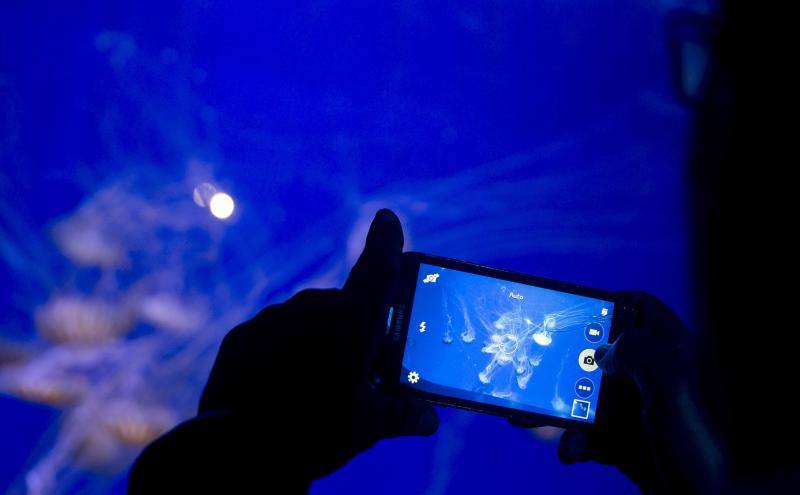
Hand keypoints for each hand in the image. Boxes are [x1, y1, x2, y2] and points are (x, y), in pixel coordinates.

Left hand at [198, 209, 437, 478]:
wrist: (239, 452)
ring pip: (305, 322)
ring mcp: (274, 319)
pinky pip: (272, 336)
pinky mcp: (242, 337)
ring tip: (313, 388)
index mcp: (353, 322)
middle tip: (353, 373)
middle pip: (343, 309)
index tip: (386, 216)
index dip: (386, 240)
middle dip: (352, 332)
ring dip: (315, 343)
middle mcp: (313, 309)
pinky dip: (281, 353)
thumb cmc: (316, 434)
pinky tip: (279, 387)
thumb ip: (402, 415)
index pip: (378, 267)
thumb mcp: (367, 427)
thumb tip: (429, 419)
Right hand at [557, 292, 723, 492]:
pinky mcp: (632, 442)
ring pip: (591, 397)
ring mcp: (644, 411)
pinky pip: (593, 432)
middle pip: (605, 353)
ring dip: (565, 412)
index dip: (607, 305)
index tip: (574, 315)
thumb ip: (638, 352)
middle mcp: (659, 377)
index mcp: (675, 353)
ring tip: (544, 424)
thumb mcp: (673, 387)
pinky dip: (577, 440)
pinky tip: (572, 449)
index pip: (640, 308)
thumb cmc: (706, 449)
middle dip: (568, 369)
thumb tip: (604, 352)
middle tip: (542, 375)